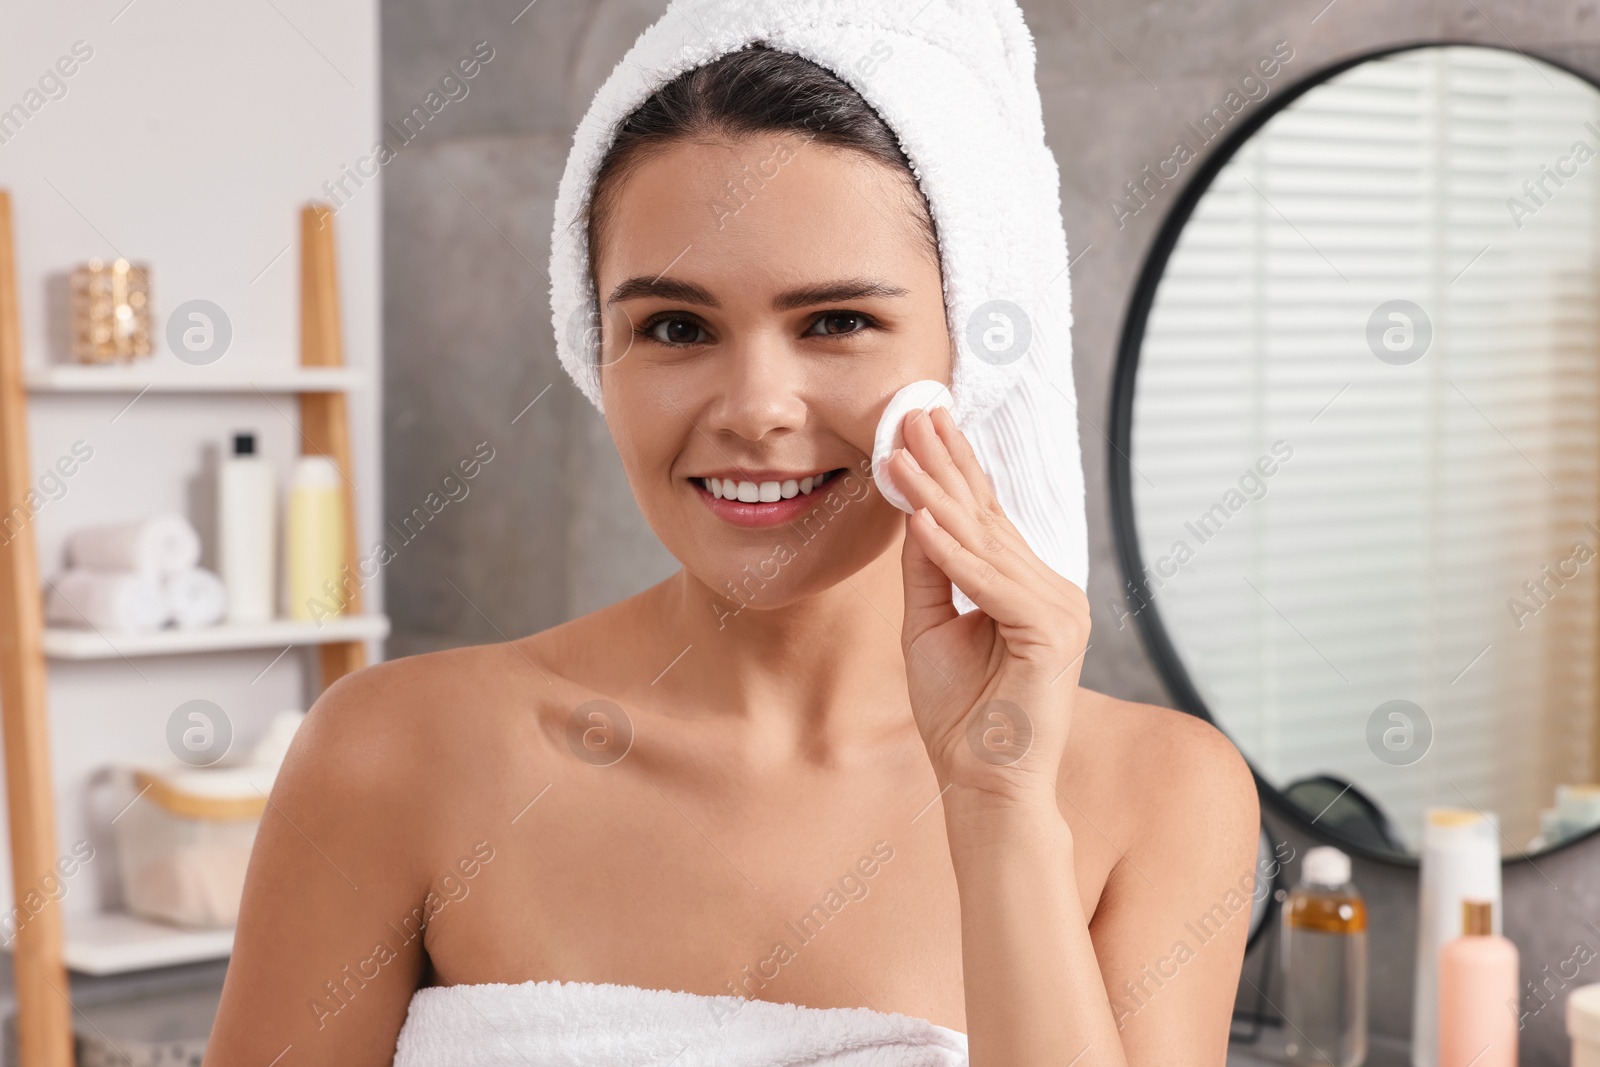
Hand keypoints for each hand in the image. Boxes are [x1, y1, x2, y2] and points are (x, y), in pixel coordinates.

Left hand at [890, 405, 1089, 808]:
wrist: (984, 784)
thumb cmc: (959, 716)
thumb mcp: (928, 626)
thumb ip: (928, 569)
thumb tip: (915, 507)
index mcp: (1026, 587)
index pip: (984, 516)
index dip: (951, 467)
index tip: (919, 420)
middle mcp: (1051, 589)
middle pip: (988, 515)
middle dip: (946, 460)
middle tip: (914, 409)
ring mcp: (1060, 609)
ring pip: (986, 542)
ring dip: (938, 494)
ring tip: (902, 451)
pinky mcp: (1053, 633)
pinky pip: (992, 584)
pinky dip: (954, 552)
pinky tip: (923, 517)